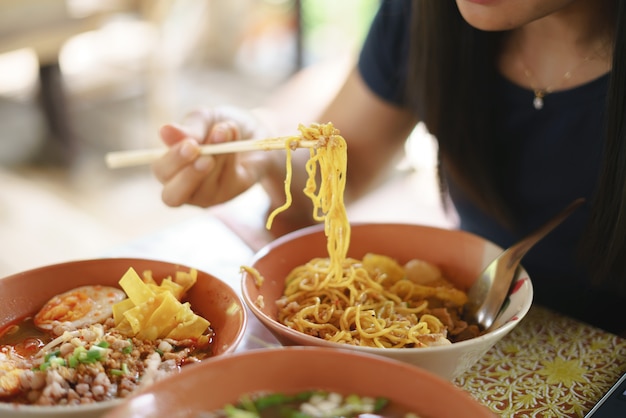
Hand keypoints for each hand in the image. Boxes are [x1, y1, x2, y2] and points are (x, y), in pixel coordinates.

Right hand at [152, 106, 270, 207]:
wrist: (255, 131)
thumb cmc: (220, 125)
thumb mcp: (204, 119)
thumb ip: (187, 128)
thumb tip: (164, 130)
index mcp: (170, 167)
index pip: (162, 173)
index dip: (173, 161)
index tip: (190, 144)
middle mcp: (185, 187)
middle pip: (172, 196)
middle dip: (189, 174)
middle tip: (204, 154)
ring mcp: (208, 195)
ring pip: (205, 187)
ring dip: (217, 157)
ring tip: (224, 131)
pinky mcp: (231, 193)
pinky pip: (228, 181)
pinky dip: (231, 158)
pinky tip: (235, 140)